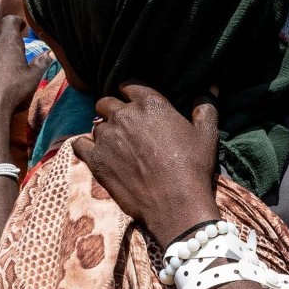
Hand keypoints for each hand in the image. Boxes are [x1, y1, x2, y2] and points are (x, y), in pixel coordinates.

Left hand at [0, 14, 53, 168]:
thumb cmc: (14, 88)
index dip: (16, 22)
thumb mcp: (34, 76)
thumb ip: (42, 62)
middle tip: (16, 47)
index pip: (10, 20)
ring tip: (5, 61)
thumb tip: (50, 53)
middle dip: (7, 38)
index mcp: (9, 42)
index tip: (22, 27)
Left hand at [72, 84, 220, 246]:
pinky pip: (79, 144)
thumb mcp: (207, 134)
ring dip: (104, 131)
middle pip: (106, 102)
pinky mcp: (96, 160)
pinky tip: (95, 152)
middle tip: (123, 126)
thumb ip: (206, 107)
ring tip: (116, 145)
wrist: (176, 204)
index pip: (129, 85)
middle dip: (113, 110)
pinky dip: (85, 146)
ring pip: (95, 125)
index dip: (130, 92)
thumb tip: (209, 87)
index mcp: (150, 104)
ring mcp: (107, 137)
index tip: (132, 102)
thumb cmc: (193, 167)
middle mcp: (124, 115)